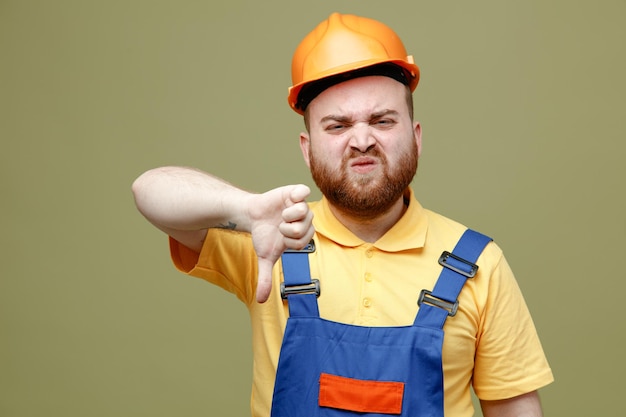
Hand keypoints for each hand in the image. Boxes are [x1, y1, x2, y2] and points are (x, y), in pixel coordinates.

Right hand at [247, 184, 313, 302]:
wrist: (253, 215)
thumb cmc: (263, 236)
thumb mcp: (265, 257)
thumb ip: (266, 277)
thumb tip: (261, 300)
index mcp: (303, 236)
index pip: (304, 241)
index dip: (290, 240)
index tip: (281, 238)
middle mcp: (305, 221)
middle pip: (305, 227)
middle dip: (288, 228)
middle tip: (280, 225)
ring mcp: (300, 206)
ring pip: (304, 211)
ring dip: (288, 214)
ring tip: (281, 214)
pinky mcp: (294, 193)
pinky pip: (303, 191)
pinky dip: (296, 196)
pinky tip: (288, 200)